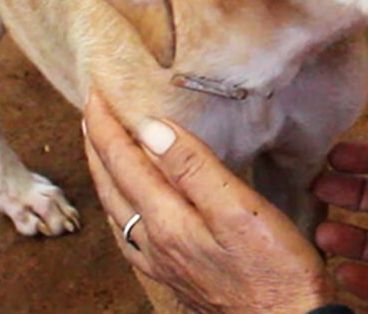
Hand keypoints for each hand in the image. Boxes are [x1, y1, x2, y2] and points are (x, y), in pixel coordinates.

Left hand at [82, 91, 333, 313]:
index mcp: (167, 222)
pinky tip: (135, 205)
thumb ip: (193, 168)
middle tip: (92, 111)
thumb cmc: (276, 269)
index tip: (97, 92)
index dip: (108, 126)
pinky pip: (132, 233)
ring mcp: (164, 262)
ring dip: (106, 174)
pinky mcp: (178, 274)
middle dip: (98, 145)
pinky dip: (123, 205)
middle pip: (112, 187)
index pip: (125, 162)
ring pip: (118, 211)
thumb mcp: (239, 209)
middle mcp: (155, 244)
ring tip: (104, 148)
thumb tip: (150, 128)